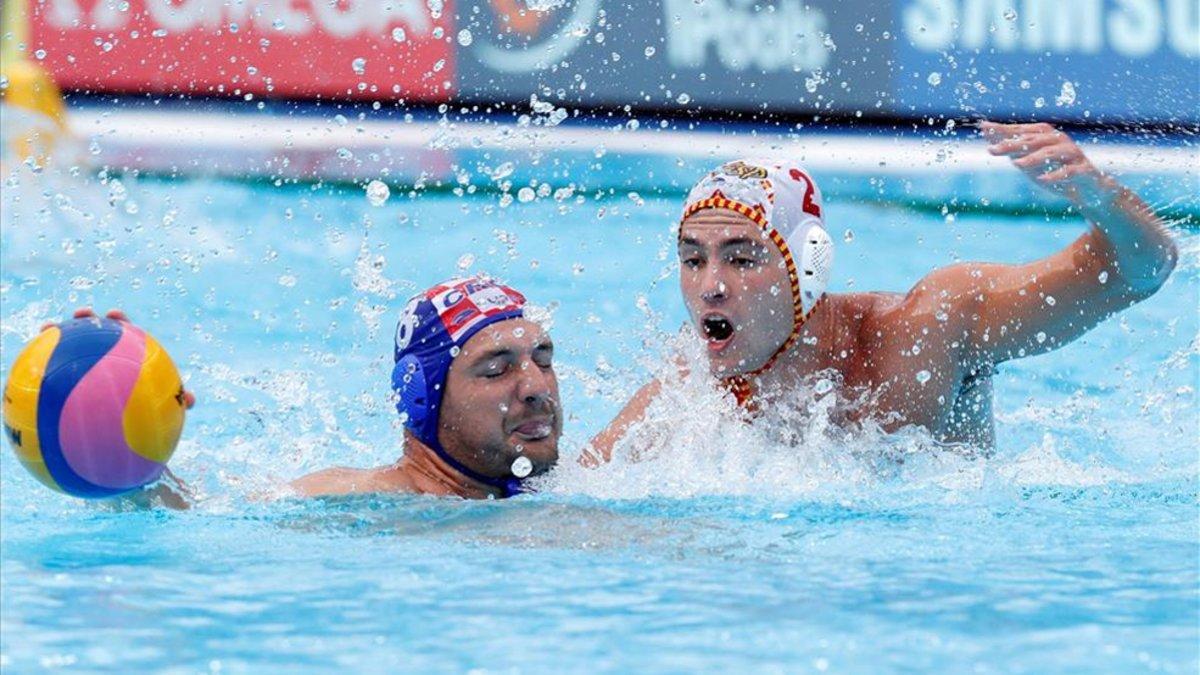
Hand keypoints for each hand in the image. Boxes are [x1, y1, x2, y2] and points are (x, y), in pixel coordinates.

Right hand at [41, 307, 195, 409]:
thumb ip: (174, 401)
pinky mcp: (69, 381)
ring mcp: (86, 366)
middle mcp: (104, 357)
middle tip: (82, 314)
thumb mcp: (159, 408)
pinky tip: (30, 372)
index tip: (114, 315)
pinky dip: (41, 370)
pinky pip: (54, 374)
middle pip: (94, 333)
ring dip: (57, 335)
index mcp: (126, 356)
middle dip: (87, 320)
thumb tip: (191, 401)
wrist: (122, 430)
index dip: (119, 321)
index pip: (124, 332)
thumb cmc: (143, 414)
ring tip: (47, 329)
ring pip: (69, 348)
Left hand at [982, 121, 1105, 202]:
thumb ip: (1011, 147)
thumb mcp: (1029, 160)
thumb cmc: (1054, 171)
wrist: (1088, 191)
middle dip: (1013, 143)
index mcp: (1046, 136)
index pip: (1022, 130)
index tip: (983, 128)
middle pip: (1034, 140)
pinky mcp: (1084, 170)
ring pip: (1052, 152)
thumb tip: (986, 131)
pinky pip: (1070, 171)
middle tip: (993, 150)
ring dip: (1034, 158)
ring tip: (1017, 164)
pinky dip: (1056, 175)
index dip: (1003, 129)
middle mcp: (1060, 141)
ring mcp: (1073, 154)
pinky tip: (1043, 180)